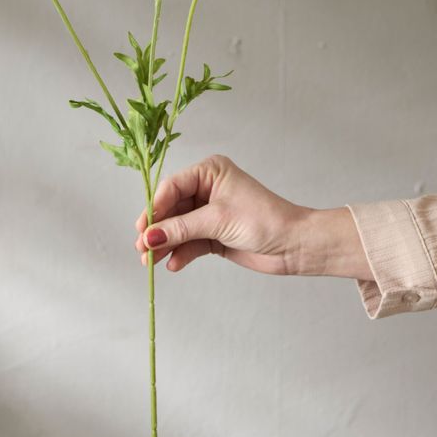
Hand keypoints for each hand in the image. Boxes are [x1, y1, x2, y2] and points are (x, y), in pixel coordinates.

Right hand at [134, 154, 372, 278]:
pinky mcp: (214, 234)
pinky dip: (181, 253)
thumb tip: (148, 237)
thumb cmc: (264, 221)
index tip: (142, 229)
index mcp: (210, 172)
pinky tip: (173, 265)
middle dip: (157, 230)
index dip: (155, 208)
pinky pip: (190, 242)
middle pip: (171, 209)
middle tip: (142, 249)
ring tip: (151, 262)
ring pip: (178, 228)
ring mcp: (210, 213)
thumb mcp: (217, 221)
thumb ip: (181, 229)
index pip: (172, 187)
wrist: (294, 246)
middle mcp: (208, 189)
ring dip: (165, 245)